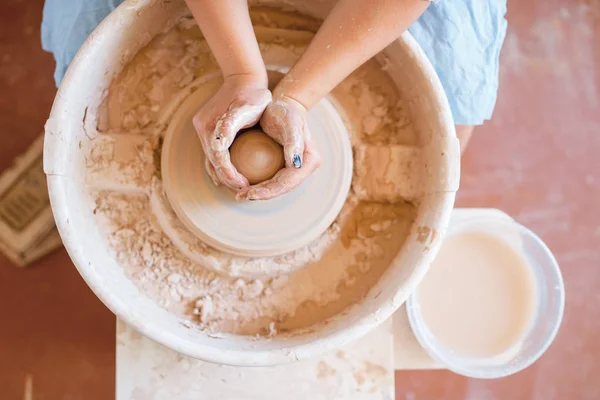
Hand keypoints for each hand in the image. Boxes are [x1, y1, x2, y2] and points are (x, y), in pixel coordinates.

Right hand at [192, 74, 270, 190]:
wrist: (245, 78)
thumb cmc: (253, 93)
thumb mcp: (247, 106)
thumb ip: (231, 123)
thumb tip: (218, 146)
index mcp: (210, 125)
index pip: (218, 158)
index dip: (230, 174)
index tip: (245, 184)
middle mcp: (203, 128)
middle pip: (213, 161)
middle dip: (227, 178)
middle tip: (244, 190)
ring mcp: (203, 129)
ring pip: (211, 159)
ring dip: (223, 175)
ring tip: (239, 187)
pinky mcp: (208, 129)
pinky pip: (213, 152)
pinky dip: (220, 165)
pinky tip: (230, 177)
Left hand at [238, 95, 321, 200]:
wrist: (283, 104)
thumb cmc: (284, 110)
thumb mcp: (289, 123)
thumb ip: (293, 142)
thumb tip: (296, 164)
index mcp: (309, 161)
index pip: (287, 183)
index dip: (268, 191)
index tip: (249, 193)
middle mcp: (305, 167)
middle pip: (283, 188)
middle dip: (262, 195)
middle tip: (241, 196)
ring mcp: (297, 167)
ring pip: (278, 186)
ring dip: (260, 192)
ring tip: (241, 194)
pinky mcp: (288, 165)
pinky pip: (274, 178)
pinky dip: (260, 184)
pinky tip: (246, 185)